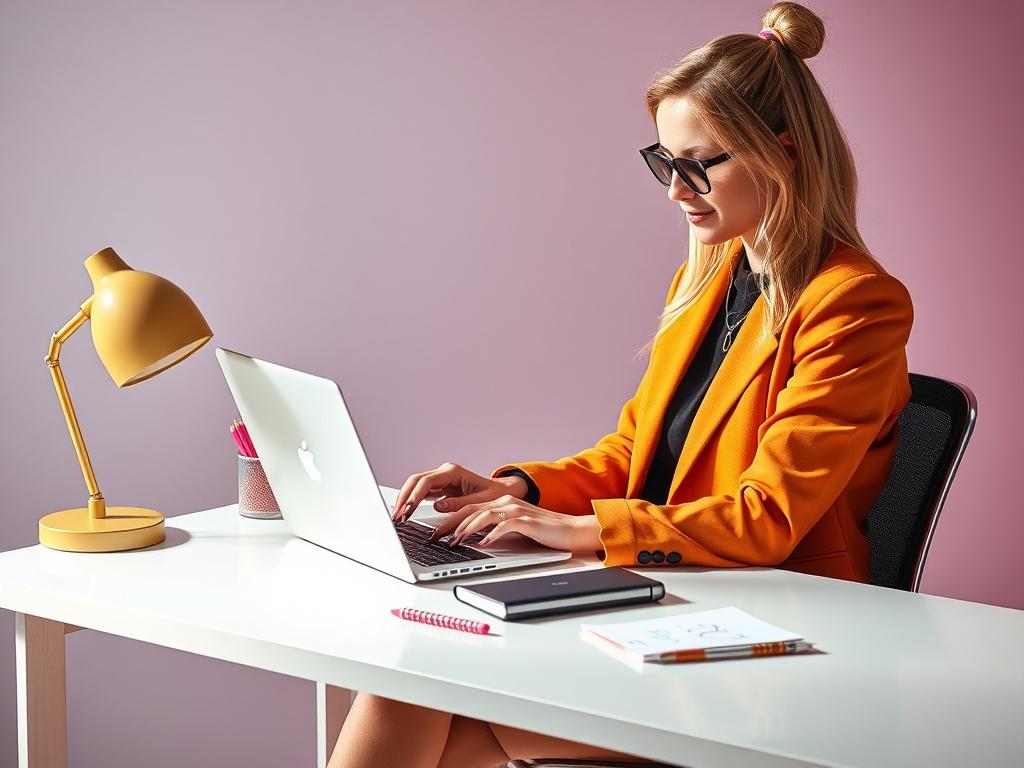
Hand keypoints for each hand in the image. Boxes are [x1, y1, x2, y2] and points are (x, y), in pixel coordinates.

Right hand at [390, 461, 524, 523]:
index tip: (407, 509)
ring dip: (405, 499)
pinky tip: (405, 512)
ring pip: (416, 485)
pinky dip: (412, 502)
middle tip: (396, 516)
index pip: (427, 481)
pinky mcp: (440, 488)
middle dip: (404, 497)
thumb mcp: (480, 502)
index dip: (414, 495)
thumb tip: (437, 506)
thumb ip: (459, 504)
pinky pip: (421, 492)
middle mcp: (445, 473)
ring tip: (397, 516)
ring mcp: (441, 480)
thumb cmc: (494, 495)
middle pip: (416, 481)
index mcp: (453, 472)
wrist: (502, 492)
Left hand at [432, 496, 601, 552]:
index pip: (468, 509)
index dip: (449, 520)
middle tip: (435, 538)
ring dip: (465, 530)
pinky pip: (503, 525)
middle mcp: (506, 503)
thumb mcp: (515, 527)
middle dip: (449, 525)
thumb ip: (495, 528)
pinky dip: (490, 535)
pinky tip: (482, 544)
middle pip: (470, 510)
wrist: (572, 529)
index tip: (436, 534)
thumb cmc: (544, 532)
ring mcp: (516, 510)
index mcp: (501, 503)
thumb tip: (473, 539)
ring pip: (483, 515)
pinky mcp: (526, 520)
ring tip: (454, 542)